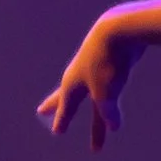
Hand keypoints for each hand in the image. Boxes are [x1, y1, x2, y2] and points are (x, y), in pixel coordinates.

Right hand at [37, 17, 140, 151]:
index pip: (65, 106)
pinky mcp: (110, 59)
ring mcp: (93, 65)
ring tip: (81, 106)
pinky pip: (105, 81)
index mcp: (72, 83)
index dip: (62, 119)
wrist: (119, 29)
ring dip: (87, 103)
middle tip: (41, 111)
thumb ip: (108, 112)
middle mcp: (79, 74)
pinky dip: (105, 91)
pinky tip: (109, 86)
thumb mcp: (106, 94)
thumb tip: (113, 126)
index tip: (57, 131)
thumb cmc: (106, 63)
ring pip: (89, 90)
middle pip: (66, 95)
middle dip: (57, 106)